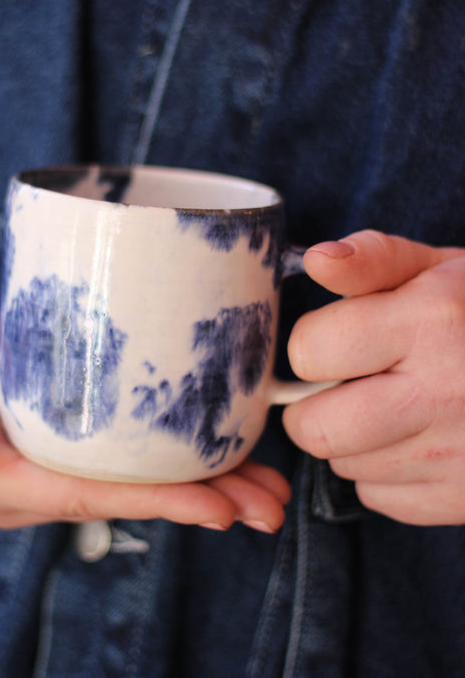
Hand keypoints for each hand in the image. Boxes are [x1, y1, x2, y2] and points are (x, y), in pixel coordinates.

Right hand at [0, 305, 289, 530]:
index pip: (89, 496)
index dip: (157, 499)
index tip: (222, 504)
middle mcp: (31, 481)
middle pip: (129, 495)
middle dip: (202, 501)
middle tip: (272, 502)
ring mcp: (51, 459)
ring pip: (137, 477)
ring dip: (204, 483)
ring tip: (268, 485)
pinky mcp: (65, 431)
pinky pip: (128, 451)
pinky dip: (176, 452)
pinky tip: (219, 447)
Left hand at [283, 230, 464, 525]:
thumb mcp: (441, 268)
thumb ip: (374, 259)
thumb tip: (317, 261)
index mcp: (429, 321)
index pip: (310, 351)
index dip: (312, 343)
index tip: (333, 340)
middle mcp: (442, 392)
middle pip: (316, 428)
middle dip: (311, 406)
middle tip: (338, 386)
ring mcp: (457, 455)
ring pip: (345, 466)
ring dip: (349, 440)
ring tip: (388, 407)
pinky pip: (381, 499)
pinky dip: (383, 475)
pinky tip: (413, 439)